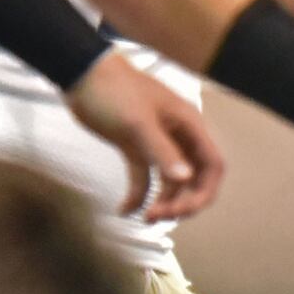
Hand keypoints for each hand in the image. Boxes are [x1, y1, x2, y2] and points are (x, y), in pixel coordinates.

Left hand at [65, 55, 225, 221]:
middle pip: (194, 178)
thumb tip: (184, 180)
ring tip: (145, 217)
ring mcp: (156, 143)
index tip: (183, 211)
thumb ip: (162, 151)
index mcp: (188, 125)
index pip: (212, 165)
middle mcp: (178, 136)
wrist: (81, 75)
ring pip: (170, 182)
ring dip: (162, 202)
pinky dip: (137, 196)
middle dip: (183, 202)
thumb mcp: (138, 122)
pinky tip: (124, 210)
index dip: (205, 192)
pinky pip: (143, 178)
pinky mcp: (134, 148)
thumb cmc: (114, 92)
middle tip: (160, 217)